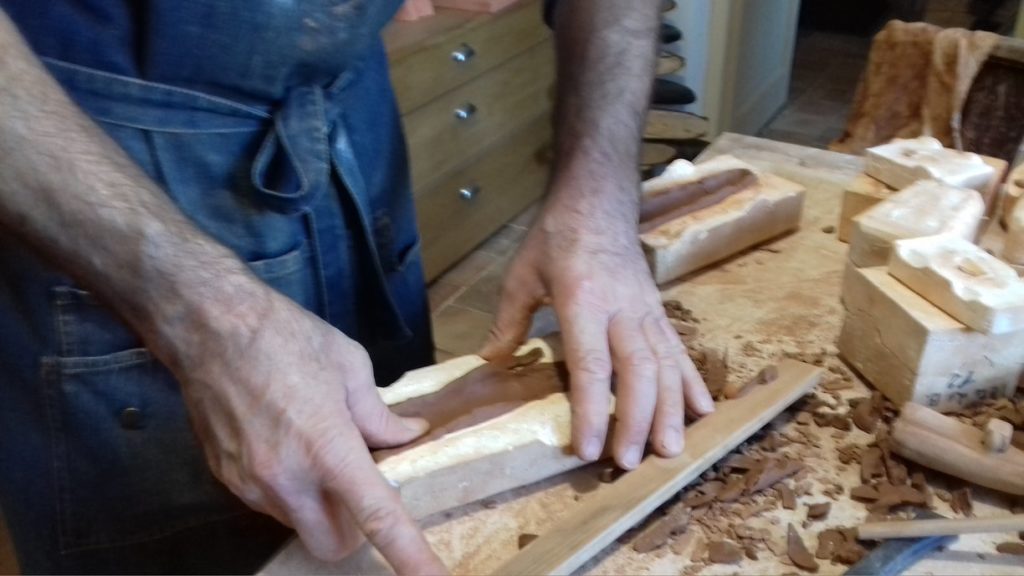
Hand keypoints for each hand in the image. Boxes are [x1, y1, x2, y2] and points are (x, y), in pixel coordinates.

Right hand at [161, 286, 446, 574]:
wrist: (208, 324)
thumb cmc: (283, 336)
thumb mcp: (349, 366)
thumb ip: (380, 416)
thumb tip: (407, 437)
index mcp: (328, 448)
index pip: (378, 518)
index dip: (410, 556)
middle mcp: (287, 479)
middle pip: (332, 545)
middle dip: (353, 529)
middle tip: (358, 483)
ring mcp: (251, 484)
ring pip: (298, 523)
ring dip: (317, 504)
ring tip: (315, 446)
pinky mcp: (226, 479)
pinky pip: (269, 502)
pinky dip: (288, 488)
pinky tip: (285, 441)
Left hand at [481, 179, 713, 469]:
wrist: (599, 200)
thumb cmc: (556, 237)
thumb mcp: (522, 273)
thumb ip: (509, 320)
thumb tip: (489, 361)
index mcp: (584, 301)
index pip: (591, 364)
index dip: (591, 409)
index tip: (587, 447)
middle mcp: (623, 310)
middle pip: (638, 372)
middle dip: (636, 420)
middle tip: (629, 463)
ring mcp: (647, 311)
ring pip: (666, 365)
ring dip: (670, 411)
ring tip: (670, 451)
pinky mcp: (660, 311)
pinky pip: (680, 351)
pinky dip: (692, 383)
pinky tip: (702, 412)